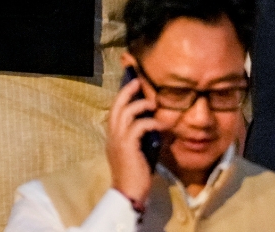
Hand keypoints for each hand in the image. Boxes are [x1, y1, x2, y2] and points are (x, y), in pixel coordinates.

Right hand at [105, 75, 161, 207]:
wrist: (128, 193)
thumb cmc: (135, 174)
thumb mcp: (135, 151)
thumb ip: (138, 137)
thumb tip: (152, 123)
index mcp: (112, 137)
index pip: (114, 111)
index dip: (122, 97)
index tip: (133, 86)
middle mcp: (112, 136)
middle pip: (116, 106)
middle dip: (127, 91)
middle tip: (138, 81)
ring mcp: (118, 141)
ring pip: (125, 113)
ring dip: (141, 105)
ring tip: (153, 105)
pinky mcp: (127, 146)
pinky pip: (139, 126)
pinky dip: (152, 122)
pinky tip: (162, 126)